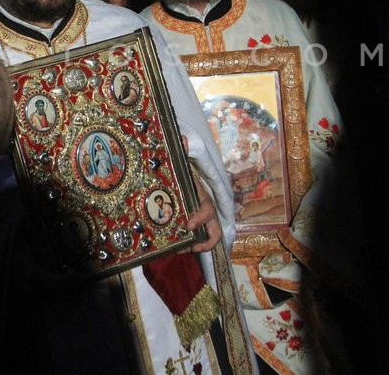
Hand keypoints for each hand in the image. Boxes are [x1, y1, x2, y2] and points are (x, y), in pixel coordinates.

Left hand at [178, 134, 222, 252]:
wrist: (177, 178)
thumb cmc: (181, 173)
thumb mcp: (181, 164)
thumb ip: (182, 152)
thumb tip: (182, 138)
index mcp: (202, 197)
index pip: (208, 210)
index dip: (201, 218)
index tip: (188, 225)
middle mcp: (204, 210)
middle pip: (215, 230)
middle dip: (206, 242)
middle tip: (190, 247)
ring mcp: (200, 221)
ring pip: (208, 238)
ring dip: (195, 247)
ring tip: (179, 250)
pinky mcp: (192, 227)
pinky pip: (195, 241)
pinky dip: (187, 247)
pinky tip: (172, 247)